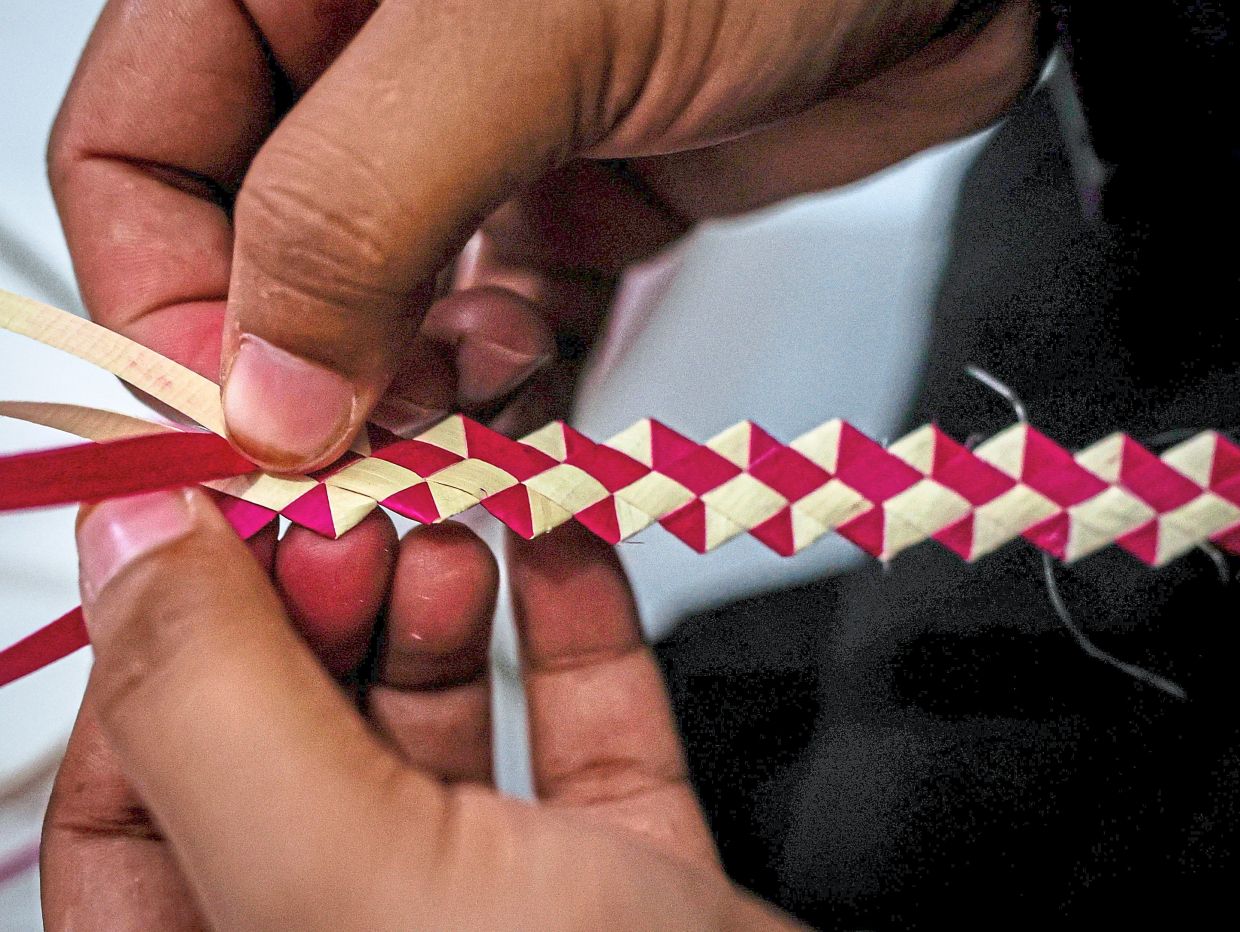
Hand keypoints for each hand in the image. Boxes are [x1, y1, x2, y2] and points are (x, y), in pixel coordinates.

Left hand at [41, 490, 794, 929]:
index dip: (164, 643)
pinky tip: (562, 539)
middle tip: (358, 503)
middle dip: (320, 598)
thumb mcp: (347, 887)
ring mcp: (491, 916)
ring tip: (453, 513)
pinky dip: (574, 626)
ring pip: (437, 726)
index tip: (217, 512)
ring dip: (443, 599)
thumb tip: (128, 544)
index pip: (131, 796)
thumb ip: (217, 710)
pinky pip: (580, 731)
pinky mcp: (619, 877)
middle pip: (287, 741)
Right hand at [49, 0, 1037, 470]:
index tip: (232, 418)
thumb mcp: (526, 36)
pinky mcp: (570, 199)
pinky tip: (524, 383)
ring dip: (402, 383)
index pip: (138, 145)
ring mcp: (472, 138)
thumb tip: (263, 386)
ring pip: (370, 300)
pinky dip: (497, 377)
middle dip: (298, 361)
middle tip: (354, 456)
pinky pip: (488, 319)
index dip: (163, 291)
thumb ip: (360, 206)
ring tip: (460, 410)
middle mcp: (371, 61)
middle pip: (250, 243)